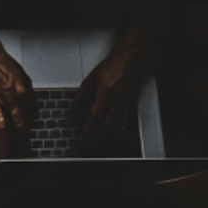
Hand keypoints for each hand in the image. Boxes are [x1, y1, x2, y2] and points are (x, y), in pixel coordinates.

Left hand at [72, 26, 149, 152]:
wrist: (133, 57)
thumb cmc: (113, 65)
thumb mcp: (92, 76)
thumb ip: (82, 94)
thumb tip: (74, 110)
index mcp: (105, 90)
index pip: (93, 117)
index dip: (86, 133)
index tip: (79, 142)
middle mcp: (117, 98)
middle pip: (105, 126)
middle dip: (94, 141)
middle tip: (85, 150)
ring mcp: (126, 101)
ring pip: (116, 126)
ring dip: (105, 139)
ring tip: (96, 147)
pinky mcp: (133, 102)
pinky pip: (128, 121)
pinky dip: (121, 132)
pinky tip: (115, 138)